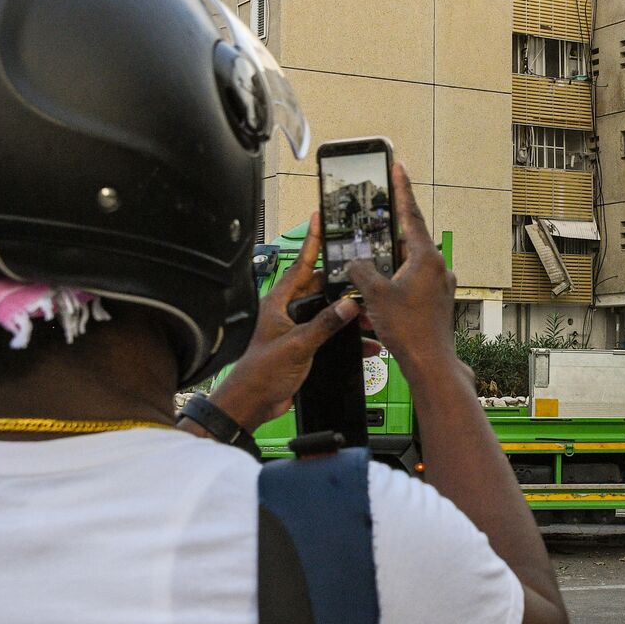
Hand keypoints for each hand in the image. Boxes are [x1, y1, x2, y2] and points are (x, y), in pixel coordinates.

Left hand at [208, 214, 363, 430]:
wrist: (252, 404)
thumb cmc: (262, 372)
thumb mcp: (298, 345)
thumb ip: (325, 324)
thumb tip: (349, 304)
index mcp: (279, 303)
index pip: (300, 265)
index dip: (312, 242)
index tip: (320, 219)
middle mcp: (288, 311)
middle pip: (321, 288)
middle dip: (344, 287)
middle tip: (366, 279)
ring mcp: (297, 328)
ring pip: (329, 313)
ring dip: (349, 316)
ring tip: (372, 317)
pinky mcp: (305, 346)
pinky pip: (331, 335)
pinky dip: (347, 338)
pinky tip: (366, 344)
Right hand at [346, 163, 456, 364]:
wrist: (430, 363)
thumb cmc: (409, 330)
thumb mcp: (375, 295)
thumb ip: (361, 272)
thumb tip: (356, 264)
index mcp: (426, 258)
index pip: (411, 215)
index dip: (402, 189)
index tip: (398, 167)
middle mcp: (438, 267)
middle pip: (408, 242)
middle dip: (387, 238)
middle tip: (373, 226)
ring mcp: (439, 285)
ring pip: (408, 267)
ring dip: (387, 269)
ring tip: (368, 277)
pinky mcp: (436, 301)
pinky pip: (411, 286)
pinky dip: (394, 288)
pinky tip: (376, 302)